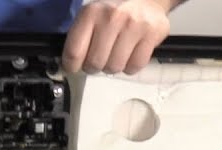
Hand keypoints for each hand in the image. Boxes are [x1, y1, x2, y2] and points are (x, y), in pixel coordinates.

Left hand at [62, 0, 176, 74]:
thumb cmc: (115, 10)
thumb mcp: (92, 15)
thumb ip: (79, 37)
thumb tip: (69, 65)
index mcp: (91, 13)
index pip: (74, 52)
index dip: (71, 66)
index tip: (74, 67)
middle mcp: (111, 18)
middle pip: (94, 64)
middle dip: (94, 66)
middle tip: (99, 58)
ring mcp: (133, 25)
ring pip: (114, 68)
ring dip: (113, 66)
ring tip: (116, 53)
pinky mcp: (151, 34)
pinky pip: (134, 66)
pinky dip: (130, 66)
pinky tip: (130, 53)